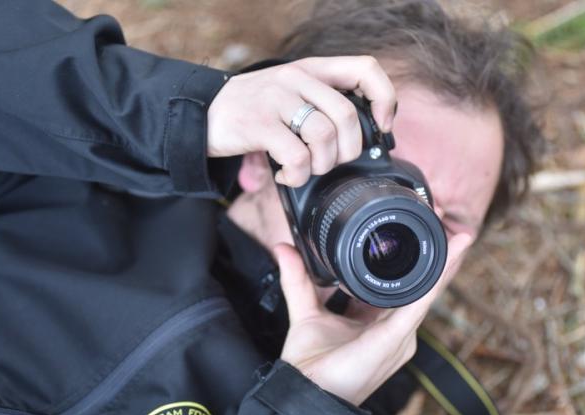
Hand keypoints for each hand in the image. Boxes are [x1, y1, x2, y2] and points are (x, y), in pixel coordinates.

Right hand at [207, 56, 396, 186]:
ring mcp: (276, 99)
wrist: (200, 113)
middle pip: (347, 115)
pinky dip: (297, 175)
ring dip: (321, 165)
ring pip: (324, 136)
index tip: (382, 126)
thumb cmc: (253, 111)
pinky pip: (296, 156)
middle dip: (347, 151)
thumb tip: (365, 138)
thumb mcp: (291, 94)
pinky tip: (286, 175)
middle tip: (330, 162)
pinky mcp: (258, 124)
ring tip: (305, 169)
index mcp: (312, 70)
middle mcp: (296, 78)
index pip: (365, 69)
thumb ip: (323, 104)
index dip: (384, 99)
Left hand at [274, 233, 473, 405]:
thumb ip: (298, 279)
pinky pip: (419, 302)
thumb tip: (284, 247)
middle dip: (436, 257)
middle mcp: (396, 332)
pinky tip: (448, 256)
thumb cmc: (310, 367)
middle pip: (421, 288)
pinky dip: (435, 278)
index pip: (403, 289)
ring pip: (427, 292)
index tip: (416, 232)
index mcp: (380, 326)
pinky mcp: (396, 338)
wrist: (304, 398)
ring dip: (445, 262)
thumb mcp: (305, 312)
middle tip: (445, 224)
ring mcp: (400, 336)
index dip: (412, 262)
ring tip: (460, 235)